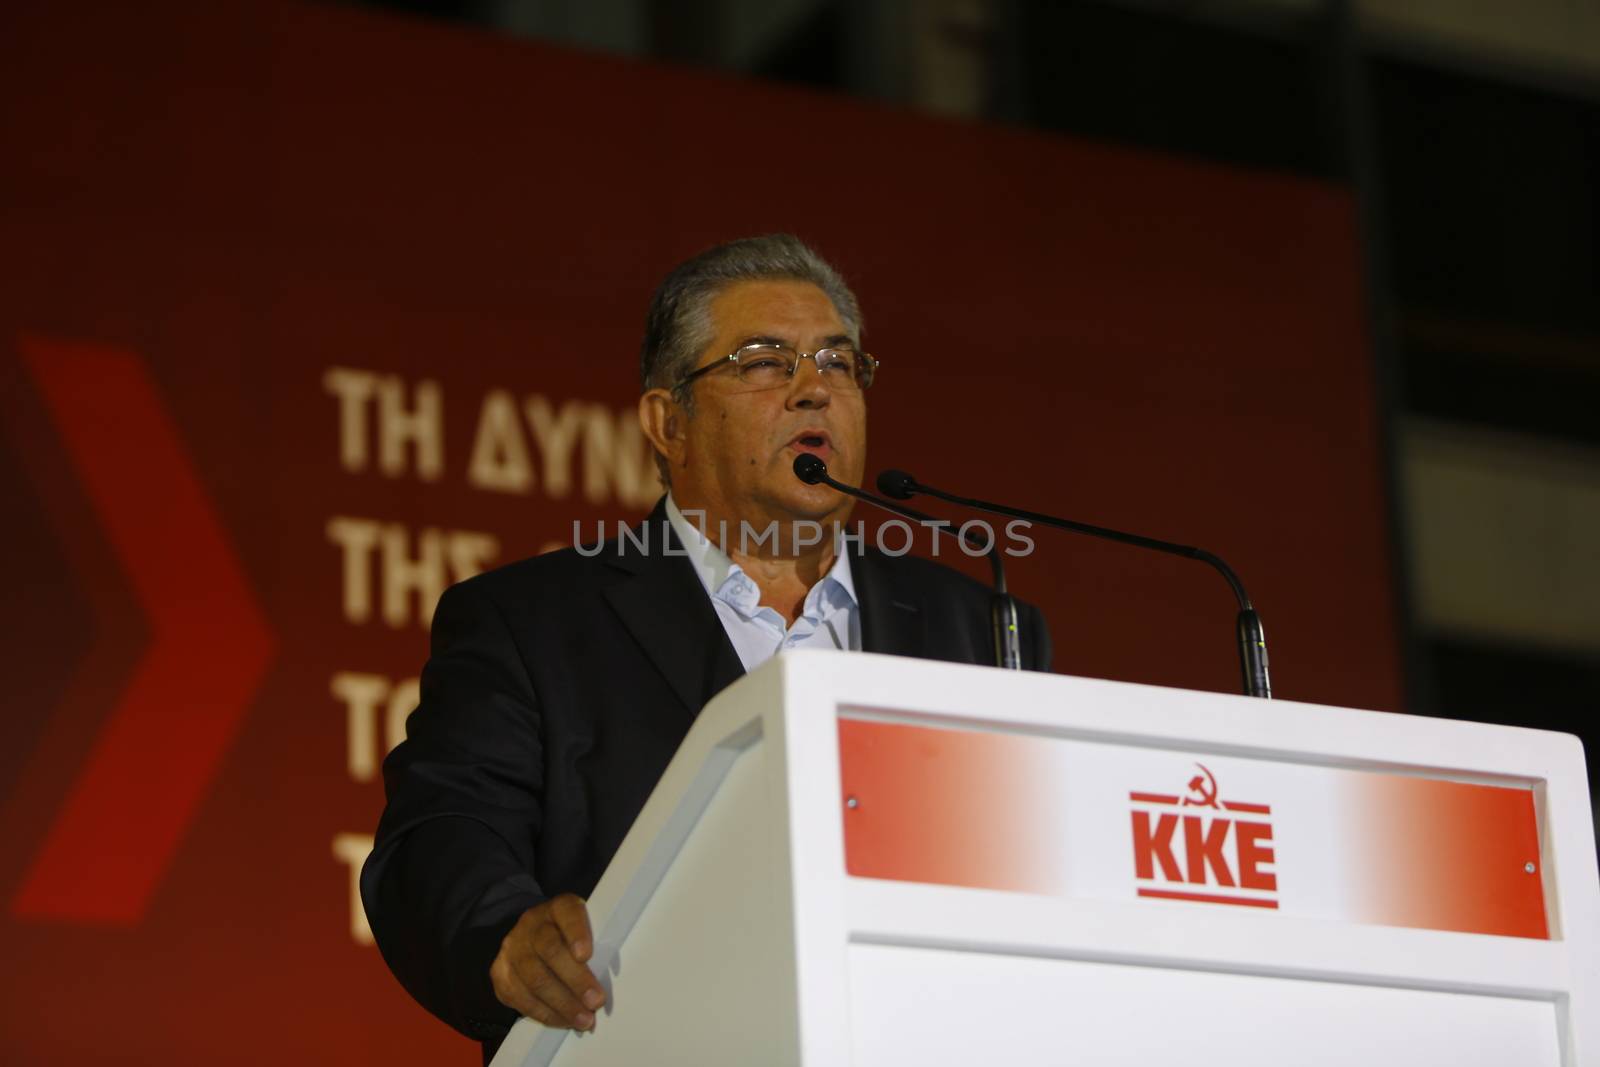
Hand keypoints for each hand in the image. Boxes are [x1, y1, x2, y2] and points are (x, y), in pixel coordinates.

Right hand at [489, 894, 605, 1030]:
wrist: (530, 938)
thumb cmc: (569, 938)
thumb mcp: (584, 929)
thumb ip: (596, 943)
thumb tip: (609, 977)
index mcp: (558, 907)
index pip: (567, 911)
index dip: (576, 932)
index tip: (586, 954)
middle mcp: (531, 923)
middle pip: (550, 949)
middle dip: (575, 979)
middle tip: (595, 1001)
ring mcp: (512, 948)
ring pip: (534, 978)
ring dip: (562, 1004)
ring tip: (583, 1020)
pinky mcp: (499, 972)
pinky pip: (520, 997)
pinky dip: (544, 1013)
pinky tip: (562, 1021)